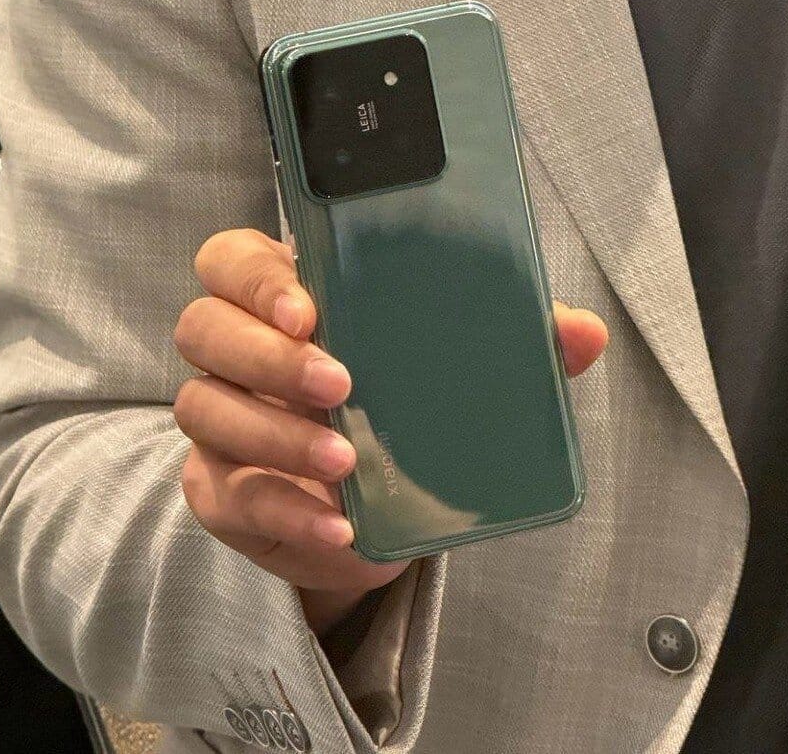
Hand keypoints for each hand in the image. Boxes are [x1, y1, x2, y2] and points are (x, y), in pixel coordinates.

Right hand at [172, 228, 608, 634]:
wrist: (378, 506)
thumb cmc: (406, 405)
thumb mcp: (456, 365)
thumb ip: (512, 338)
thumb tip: (582, 332)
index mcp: (285, 296)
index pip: (233, 261)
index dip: (257, 278)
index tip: (309, 308)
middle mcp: (237, 350)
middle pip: (204, 326)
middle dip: (269, 355)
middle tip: (341, 384)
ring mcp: (221, 419)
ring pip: (204, 408)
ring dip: (275, 435)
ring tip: (348, 463)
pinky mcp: (221, 488)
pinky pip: (226, 494)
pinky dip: (283, 510)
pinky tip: (336, 527)